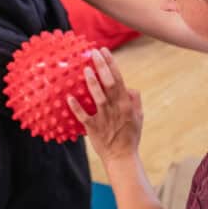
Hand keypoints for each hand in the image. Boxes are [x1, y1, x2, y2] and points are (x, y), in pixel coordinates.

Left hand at [68, 48, 143, 163]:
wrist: (122, 158)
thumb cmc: (130, 136)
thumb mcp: (139, 117)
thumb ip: (134, 100)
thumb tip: (128, 86)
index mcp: (126, 104)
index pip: (119, 79)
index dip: (111, 64)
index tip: (104, 51)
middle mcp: (116, 109)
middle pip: (109, 83)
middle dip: (102, 66)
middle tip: (93, 52)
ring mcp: (104, 118)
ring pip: (98, 97)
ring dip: (92, 82)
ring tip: (85, 68)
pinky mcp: (93, 128)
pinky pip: (83, 116)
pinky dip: (76, 107)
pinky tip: (68, 97)